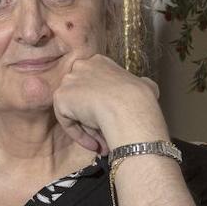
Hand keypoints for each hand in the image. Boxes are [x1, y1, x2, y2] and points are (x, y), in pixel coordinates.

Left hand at [52, 53, 166, 151]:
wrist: (128, 106)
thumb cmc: (140, 98)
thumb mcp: (145, 84)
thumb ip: (138, 84)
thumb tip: (146, 87)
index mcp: (99, 61)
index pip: (94, 84)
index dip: (102, 103)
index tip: (112, 117)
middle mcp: (81, 66)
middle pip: (83, 98)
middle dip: (93, 118)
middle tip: (107, 135)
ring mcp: (68, 81)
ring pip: (75, 111)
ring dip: (88, 128)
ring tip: (103, 142)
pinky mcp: (60, 97)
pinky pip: (67, 121)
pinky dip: (79, 135)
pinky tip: (94, 144)